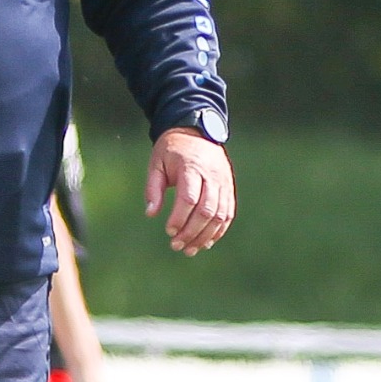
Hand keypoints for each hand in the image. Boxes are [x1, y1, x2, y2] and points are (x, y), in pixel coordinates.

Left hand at [144, 128, 234, 255]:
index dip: (180, 217)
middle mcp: (212, 176)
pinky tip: (205, 242)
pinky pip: (228, 213)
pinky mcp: (229, 188)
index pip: (189, 198)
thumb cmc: (171, 150)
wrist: (196, 132)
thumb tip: (150, 214)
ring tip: (189, 249)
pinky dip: (218, 230)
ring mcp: (224, 183)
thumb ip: (153, 189)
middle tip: (176, 245)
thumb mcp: (156, 163)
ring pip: (220, 215)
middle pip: (207, 210)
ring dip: (205, 235)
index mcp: (191, 168)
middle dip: (192, 231)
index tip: (168, 230)